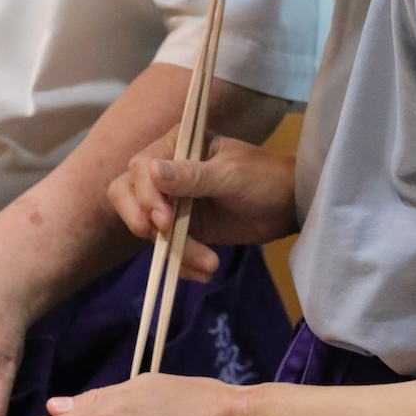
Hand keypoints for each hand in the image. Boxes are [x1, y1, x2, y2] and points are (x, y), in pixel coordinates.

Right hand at [108, 131, 297, 280]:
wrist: (288, 206)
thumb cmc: (263, 178)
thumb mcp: (230, 175)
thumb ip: (192, 176)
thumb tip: (150, 171)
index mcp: (176, 145)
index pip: (140, 168)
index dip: (144, 195)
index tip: (163, 219)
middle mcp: (166, 171)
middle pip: (126, 194)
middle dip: (140, 218)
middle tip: (164, 235)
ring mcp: (172, 201)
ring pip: (147, 227)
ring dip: (173, 249)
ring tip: (208, 264)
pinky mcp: (182, 228)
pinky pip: (167, 248)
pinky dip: (182, 263)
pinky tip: (205, 271)